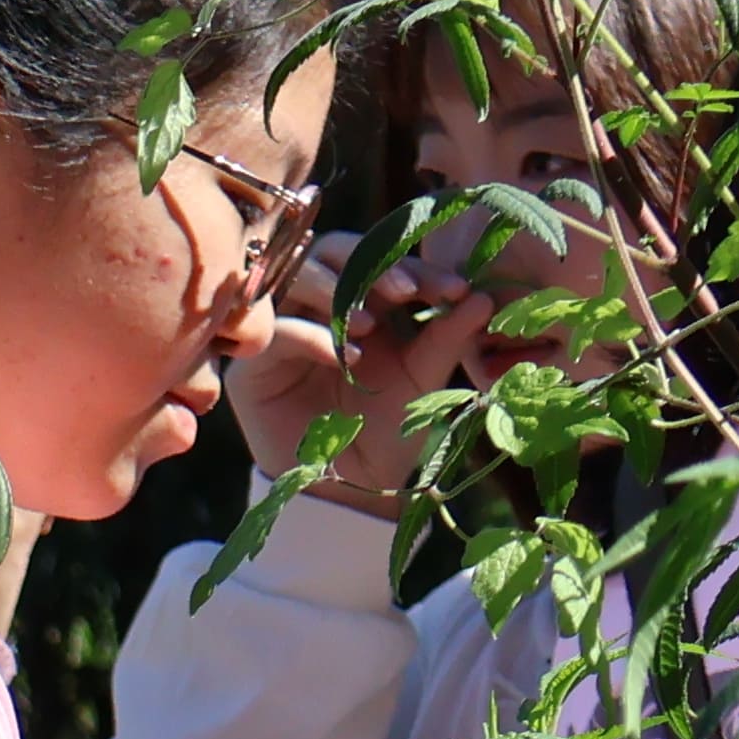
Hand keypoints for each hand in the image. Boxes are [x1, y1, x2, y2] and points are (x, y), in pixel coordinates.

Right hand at [228, 232, 496, 507]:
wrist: (348, 487)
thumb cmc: (387, 430)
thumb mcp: (424, 379)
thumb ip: (447, 337)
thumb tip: (484, 297)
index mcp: (365, 300)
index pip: (384, 260)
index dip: (417, 267)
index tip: (455, 289)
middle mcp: (321, 305)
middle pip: (334, 251)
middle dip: (371, 266)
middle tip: (406, 291)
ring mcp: (285, 328)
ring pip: (296, 277)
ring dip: (334, 290)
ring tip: (368, 325)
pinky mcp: (254, 364)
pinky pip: (277, 329)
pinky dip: (309, 334)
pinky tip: (342, 358)